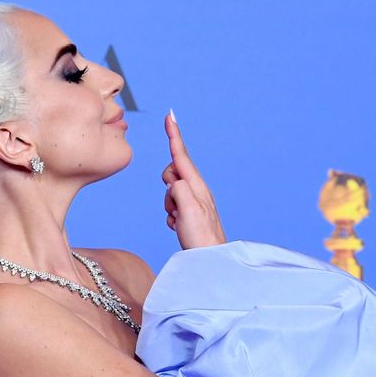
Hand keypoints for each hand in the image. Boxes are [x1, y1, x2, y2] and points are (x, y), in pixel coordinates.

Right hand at [161, 110, 225, 249]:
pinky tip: (180, 226)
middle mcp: (198, 189)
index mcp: (197, 185)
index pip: (181, 154)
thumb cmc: (199, 236)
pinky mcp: (191, 213)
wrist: (209, 261)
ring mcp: (195, 201)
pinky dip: (171, 215)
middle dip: (167, 186)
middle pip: (172, 172)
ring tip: (179, 220)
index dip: (174, 134)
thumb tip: (173, 181)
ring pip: (170, 191)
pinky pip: (172, 206)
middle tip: (175, 205)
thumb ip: (177, 188)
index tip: (170, 115)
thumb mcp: (186, 208)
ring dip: (168, 204)